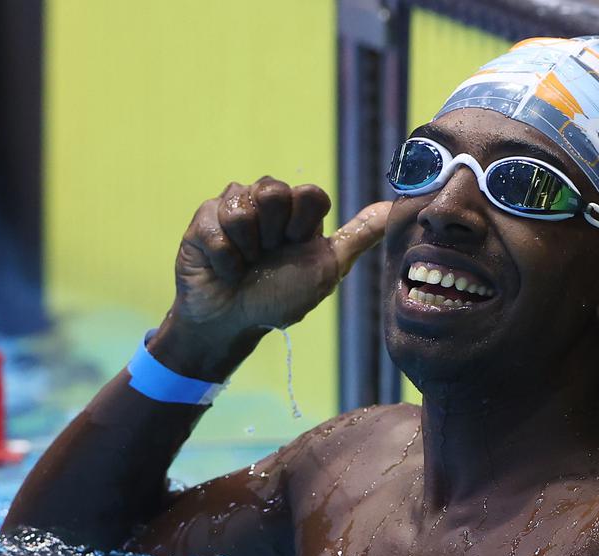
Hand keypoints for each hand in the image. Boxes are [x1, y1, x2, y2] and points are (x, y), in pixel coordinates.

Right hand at [152, 177, 391, 378]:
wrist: (235, 322)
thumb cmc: (282, 296)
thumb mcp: (327, 267)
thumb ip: (360, 236)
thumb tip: (395, 207)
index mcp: (299, 212)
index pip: (311, 193)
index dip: (304, 224)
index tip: (297, 247)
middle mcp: (267, 202)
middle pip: (274, 190)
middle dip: (273, 233)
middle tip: (268, 255)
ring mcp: (234, 207)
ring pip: (243, 205)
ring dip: (247, 246)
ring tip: (246, 263)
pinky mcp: (203, 218)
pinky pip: (215, 224)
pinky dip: (225, 257)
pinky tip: (226, 268)